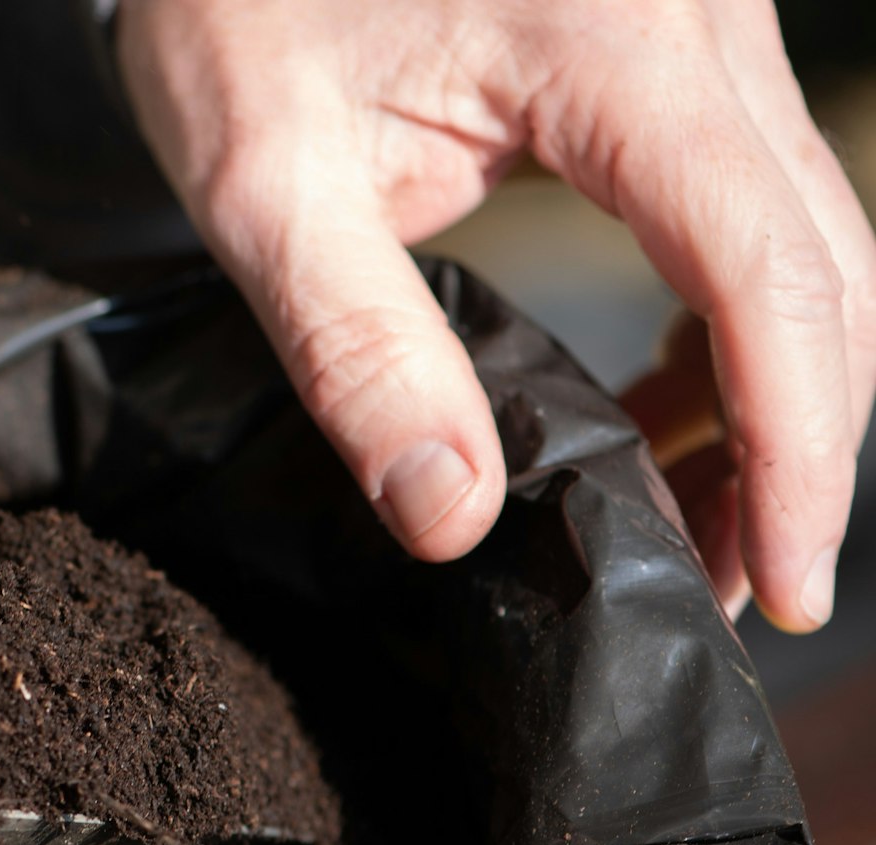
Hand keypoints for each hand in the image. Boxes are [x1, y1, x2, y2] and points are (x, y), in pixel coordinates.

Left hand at [117, 0, 875, 630]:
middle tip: (735, 582)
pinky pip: (754, 199)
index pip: (765, 266)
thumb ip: (356, 349)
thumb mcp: (265, 187)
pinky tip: (669, 401)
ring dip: (777, 388)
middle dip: (794, 442)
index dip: (793, 443)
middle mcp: (697, 16)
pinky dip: (736, 318)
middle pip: (822, 260)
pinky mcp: (678, 51)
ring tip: (693, 515)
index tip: (781, 578)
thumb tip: (451, 515)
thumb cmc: (235, 15)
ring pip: (806, 234)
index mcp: (611, 41)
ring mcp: (703, 25)